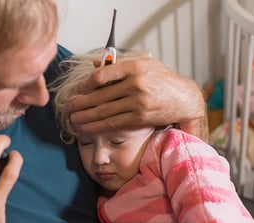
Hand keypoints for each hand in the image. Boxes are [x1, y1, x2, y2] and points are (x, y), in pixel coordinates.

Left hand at [66, 56, 205, 135]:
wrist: (184, 99)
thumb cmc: (163, 80)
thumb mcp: (145, 64)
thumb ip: (120, 63)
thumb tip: (95, 64)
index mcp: (134, 67)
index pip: (102, 75)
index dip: (86, 84)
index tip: (79, 89)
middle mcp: (135, 83)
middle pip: (99, 95)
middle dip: (81, 103)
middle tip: (68, 107)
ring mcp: (137, 101)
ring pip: (104, 111)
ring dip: (86, 116)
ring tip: (74, 119)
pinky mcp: (140, 117)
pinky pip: (113, 122)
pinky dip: (98, 126)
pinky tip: (88, 128)